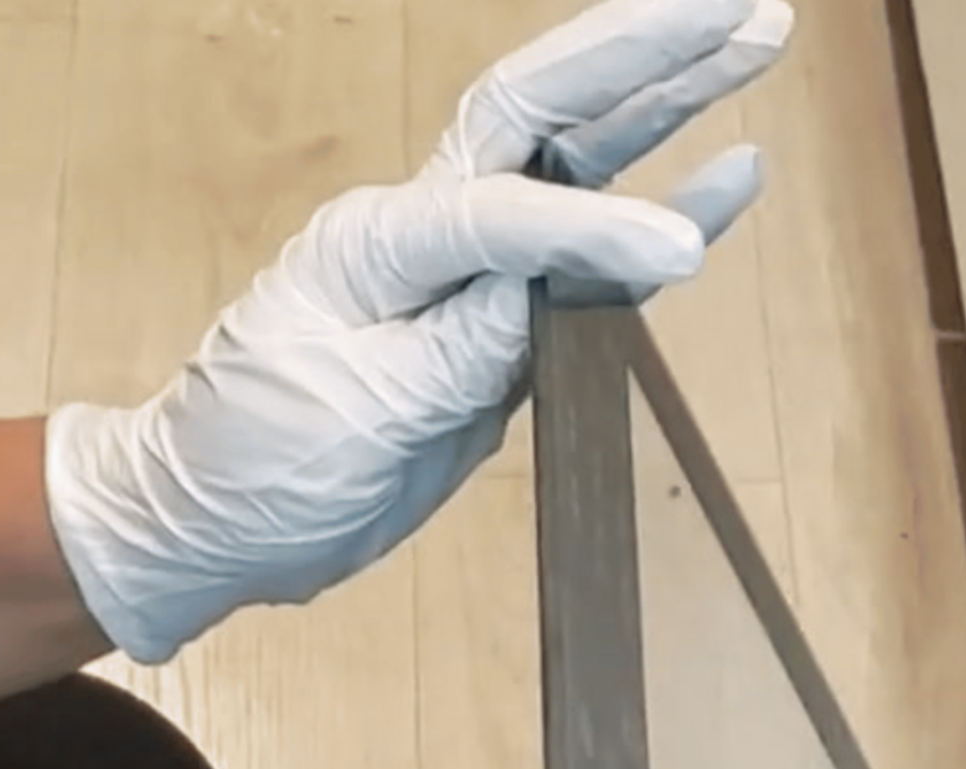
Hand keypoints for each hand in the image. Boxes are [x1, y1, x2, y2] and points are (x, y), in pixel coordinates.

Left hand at [43, 0, 793, 665]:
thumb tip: (536, 298)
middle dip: (645, 53)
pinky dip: (659, 219)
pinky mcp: (495, 333)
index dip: (591, 225)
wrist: (209, 520)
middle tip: (746, 5)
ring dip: (667, 100)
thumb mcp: (352, 415)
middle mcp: (427, 233)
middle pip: (547, 111)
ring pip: (577, 162)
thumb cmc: (254, 463)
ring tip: (755, 40)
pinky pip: (588, 263)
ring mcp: (466, 278)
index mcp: (380, 241)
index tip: (672, 255)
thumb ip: (453, 354)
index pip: (502, 212)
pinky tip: (730, 179)